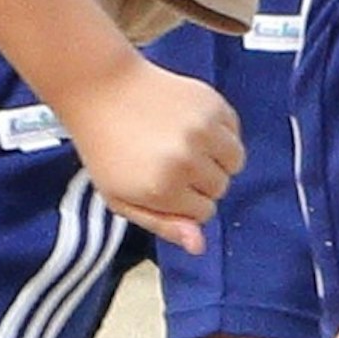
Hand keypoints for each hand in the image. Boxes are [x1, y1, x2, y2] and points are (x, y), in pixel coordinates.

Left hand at [54, 56, 242, 249]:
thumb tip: (200, 247)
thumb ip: (163, 225)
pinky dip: (221, 134)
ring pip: (235, 162)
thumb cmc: (107, 150)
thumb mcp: (121, 199)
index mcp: (162, 189)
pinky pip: (235, 133)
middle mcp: (187, 160)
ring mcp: (202, 130)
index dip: (185, 202)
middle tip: (170, 161)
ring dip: (217, 159)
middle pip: (220, 188)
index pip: (203, 213)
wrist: (103, 91)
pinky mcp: (212, 104)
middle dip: (200, 182)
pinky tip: (192, 127)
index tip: (163, 184)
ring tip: (187, 146)